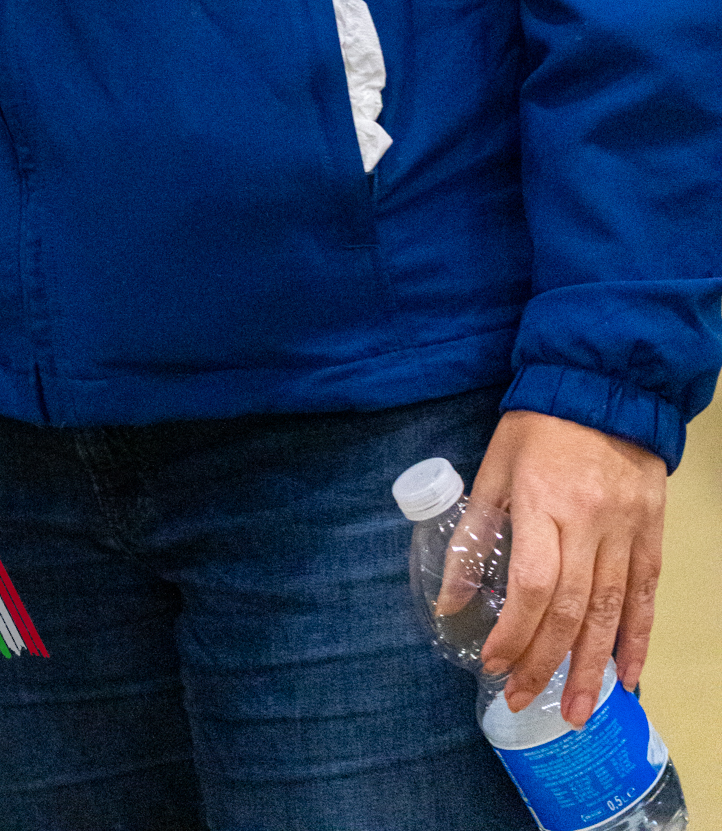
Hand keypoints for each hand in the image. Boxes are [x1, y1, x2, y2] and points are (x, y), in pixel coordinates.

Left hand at [473, 409, 664, 724]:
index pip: (532, 585)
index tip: (494, 664)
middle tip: (525, 701)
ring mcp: (625, 531)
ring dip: (593, 669)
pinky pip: (645, 597)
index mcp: (543, 502)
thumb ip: (473, 534)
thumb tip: (450, 598)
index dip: (514, 633)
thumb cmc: (539, 426)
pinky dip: (637, 640)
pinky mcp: (650, 534)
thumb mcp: (494, 468)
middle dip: (546, 663)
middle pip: (570, 609)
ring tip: (577, 713)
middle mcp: (589, 523)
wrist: (604, 386)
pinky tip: (627, 677)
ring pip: (611, 612)